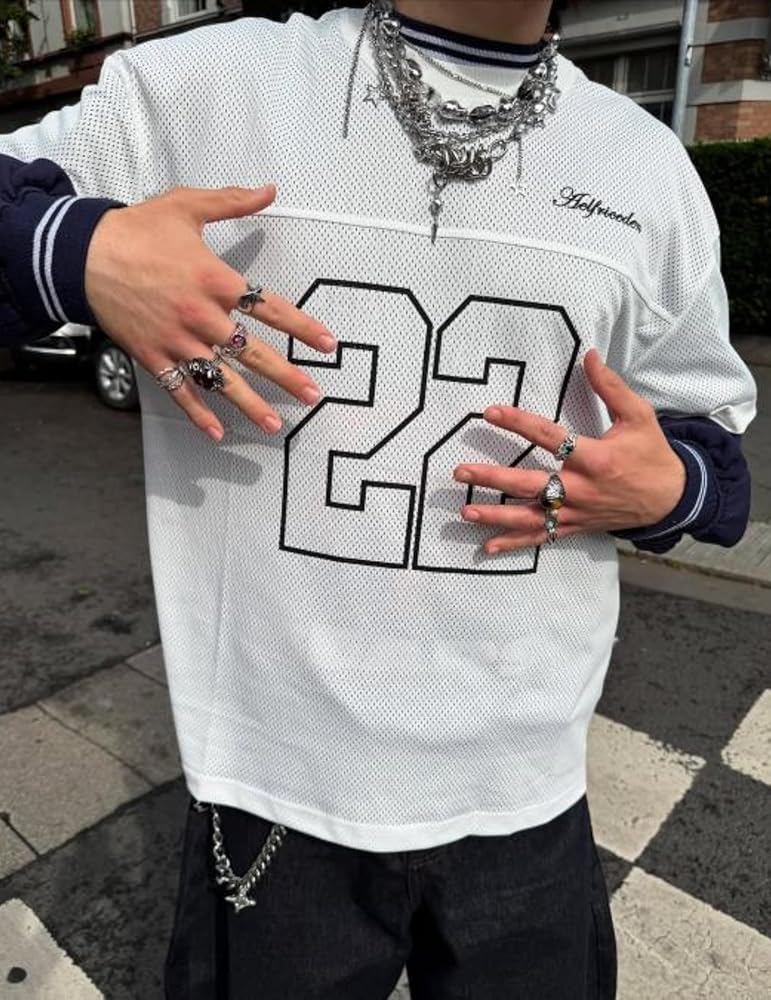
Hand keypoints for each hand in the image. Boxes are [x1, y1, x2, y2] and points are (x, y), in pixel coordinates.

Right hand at [85, 184, 335, 440]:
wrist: (81, 254)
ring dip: (249, 404)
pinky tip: (216, 432)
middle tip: (312, 395)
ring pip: (220, 378)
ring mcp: (177, 340)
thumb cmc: (137, 230)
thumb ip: (232, 202)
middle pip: (252, 352)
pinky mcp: (153, 356)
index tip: (327, 344)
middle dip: (285, 376)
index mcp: (215, 279)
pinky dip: (197, 413)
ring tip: (274, 424)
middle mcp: (201, 315)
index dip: (302, 327)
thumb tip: (270, 190)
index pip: (270, 307)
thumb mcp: (186, 206)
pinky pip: (179, 389)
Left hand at [453, 349, 686, 553]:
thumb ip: (611, 387)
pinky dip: (515, 544)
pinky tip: (488, 547)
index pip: (550, 437)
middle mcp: (582, 489)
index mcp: (596, 458)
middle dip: (493, 479)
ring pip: (531, 517)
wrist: (671, 500)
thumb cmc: (652, 454)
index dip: (519, 423)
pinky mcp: (575, 527)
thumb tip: (589, 354)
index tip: (491, 412)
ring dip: (496, 516)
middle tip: (461, 472)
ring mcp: (576, 512)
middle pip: (530, 484)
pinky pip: (542, 537)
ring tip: (466, 512)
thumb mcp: (639, 416)